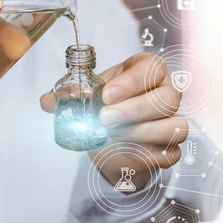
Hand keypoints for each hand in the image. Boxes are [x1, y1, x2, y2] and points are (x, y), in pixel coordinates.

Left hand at [40, 52, 187, 191]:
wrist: (113, 138)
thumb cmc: (106, 105)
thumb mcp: (88, 94)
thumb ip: (69, 95)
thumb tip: (47, 101)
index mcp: (147, 70)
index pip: (152, 68)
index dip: (131, 81)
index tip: (106, 95)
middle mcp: (166, 92)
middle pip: (167, 98)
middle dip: (134, 109)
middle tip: (104, 119)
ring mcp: (173, 121)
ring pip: (174, 126)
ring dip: (140, 133)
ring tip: (112, 136)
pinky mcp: (171, 148)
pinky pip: (169, 153)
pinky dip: (146, 154)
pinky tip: (124, 151)